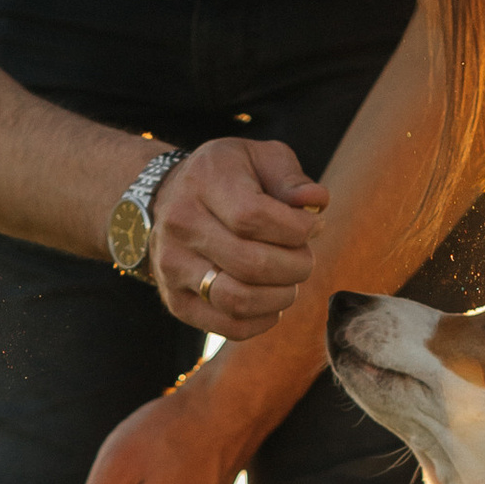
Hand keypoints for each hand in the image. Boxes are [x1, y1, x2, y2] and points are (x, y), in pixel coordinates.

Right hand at [145, 135, 324, 336]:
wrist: (168, 197)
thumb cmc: (226, 177)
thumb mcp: (258, 157)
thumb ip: (290, 177)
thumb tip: (316, 203)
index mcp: (204, 182)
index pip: (253, 218)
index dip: (296, 230)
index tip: (313, 227)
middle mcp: (181, 225)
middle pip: (251, 264)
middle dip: (295, 266)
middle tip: (304, 258)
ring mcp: (173, 267)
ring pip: (238, 300)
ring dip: (280, 297)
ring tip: (289, 281)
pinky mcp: (176, 301)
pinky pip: (229, 326)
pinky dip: (262, 321)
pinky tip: (271, 301)